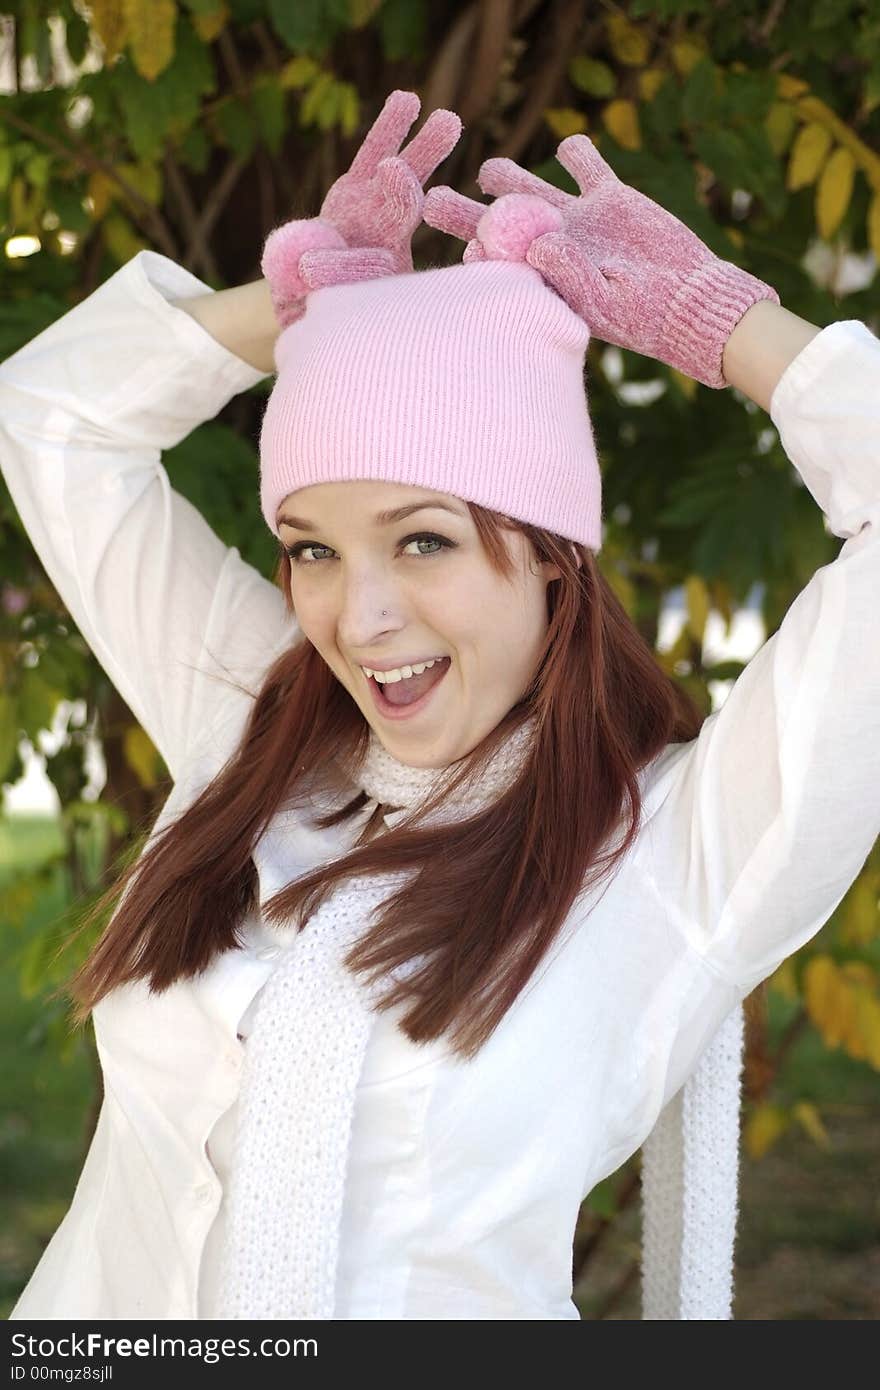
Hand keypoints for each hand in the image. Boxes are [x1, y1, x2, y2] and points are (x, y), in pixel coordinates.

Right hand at [262, 90, 460, 327]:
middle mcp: (388, 239)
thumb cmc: (320, 314)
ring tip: (445, 114)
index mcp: (386, 273)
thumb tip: (306, 270)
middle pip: (413, 201)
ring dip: (423, 145)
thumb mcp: (321, 314)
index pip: (403, 242)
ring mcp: (374, 210)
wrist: (306, 298)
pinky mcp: (356, 188)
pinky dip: (388, 131)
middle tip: (449, 126)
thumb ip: (318, 289)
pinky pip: (371, 156)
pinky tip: (408, 100)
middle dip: (429, 165)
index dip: (406, 216)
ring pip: (400, 173)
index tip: (417, 195)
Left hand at [423, 135, 779, 388]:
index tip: (454, 244)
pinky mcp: (610, 197)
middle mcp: (550, 247)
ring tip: (489, 170)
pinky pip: (586, 166)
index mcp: (541, 279)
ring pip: (532, 189)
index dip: (469, 248)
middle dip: (466, 211)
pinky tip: (566, 149)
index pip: (492, 261)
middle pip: (497, 223)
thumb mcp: (606, 305)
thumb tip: (538, 242)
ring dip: (509, 177)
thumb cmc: (645, 317)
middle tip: (432, 198)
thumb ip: (570, 276)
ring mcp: (578, 220)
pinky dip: (576, 152)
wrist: (692, 300)